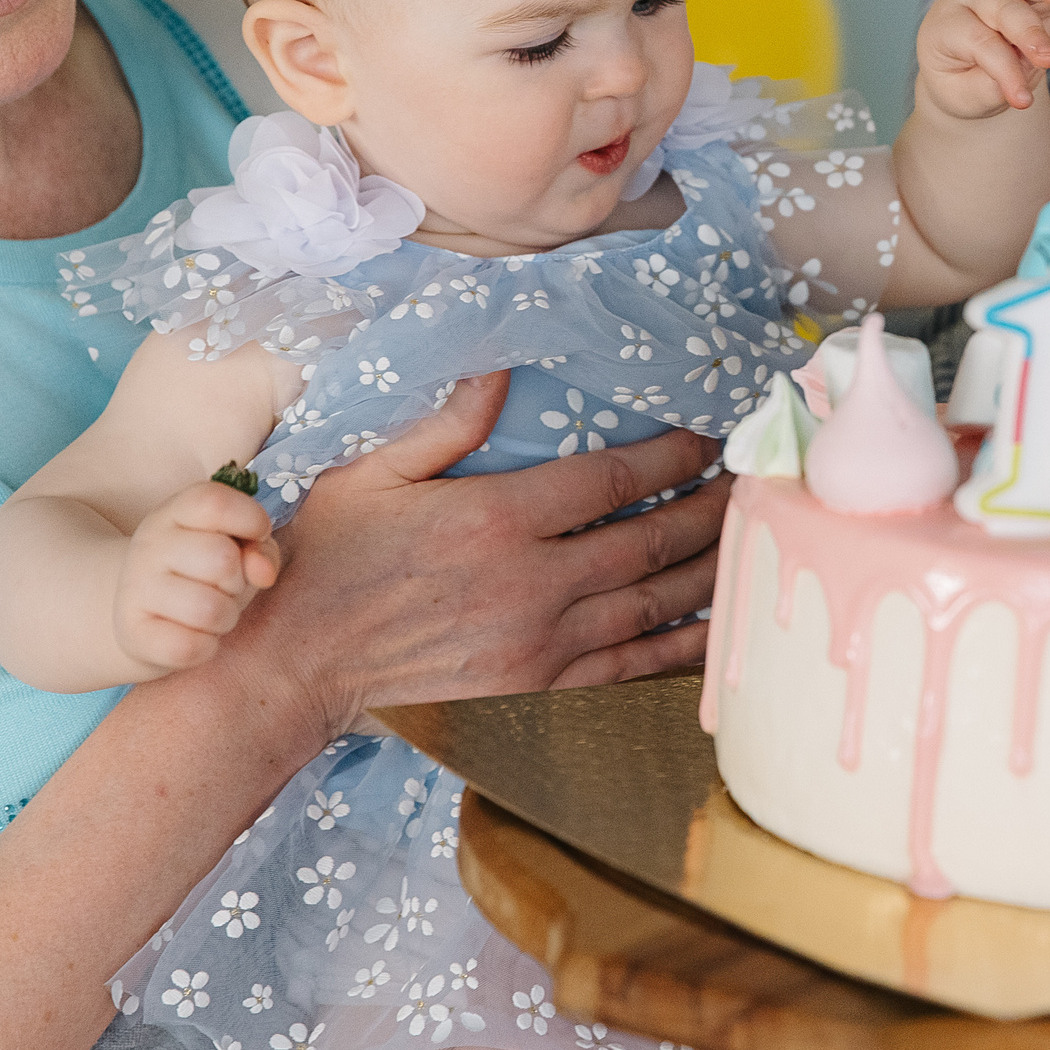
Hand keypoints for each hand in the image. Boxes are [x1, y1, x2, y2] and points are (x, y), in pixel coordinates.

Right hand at [110, 481, 281, 673]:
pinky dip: (206, 648)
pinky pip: (190, 648)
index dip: (251, 519)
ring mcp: (135, 588)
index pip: (215, 502)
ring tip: (213, 613)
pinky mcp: (132, 633)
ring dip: (226, 617)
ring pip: (209, 609)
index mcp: (176, 512)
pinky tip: (195, 637)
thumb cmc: (204, 574)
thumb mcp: (237, 548)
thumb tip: (264, 573)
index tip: (257, 536)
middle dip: (239, 581)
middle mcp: (149, 544)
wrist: (143, 614)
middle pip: (221, 559)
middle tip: (226, 587)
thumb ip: (260, 549)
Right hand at [213, 374, 728, 736]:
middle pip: (649, 538)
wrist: (296, 665)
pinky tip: (719, 626)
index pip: (610, 478)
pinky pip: (630, 666)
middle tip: (754, 479)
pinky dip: (682, 646)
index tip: (707, 433)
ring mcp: (540, 641)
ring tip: (752, 537)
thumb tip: (503, 364)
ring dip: (709, 568)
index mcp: (495, 519)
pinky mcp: (537, 686)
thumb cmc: (328, 559)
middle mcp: (531, 581)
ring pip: (652, 601)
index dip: (670, 454)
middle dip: (710, 506)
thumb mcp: (373, 472)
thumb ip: (448, 421)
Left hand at [916, 0, 1049, 120]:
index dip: (1004, 71)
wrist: (963, 67)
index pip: (979, 42)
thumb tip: (1022, 77)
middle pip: (1001, 5)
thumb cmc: (961, 82)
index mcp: (946, 23)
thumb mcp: (964, 95)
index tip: (1023, 102)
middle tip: (1049, 60)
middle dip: (1027, 32)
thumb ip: (990, 86)